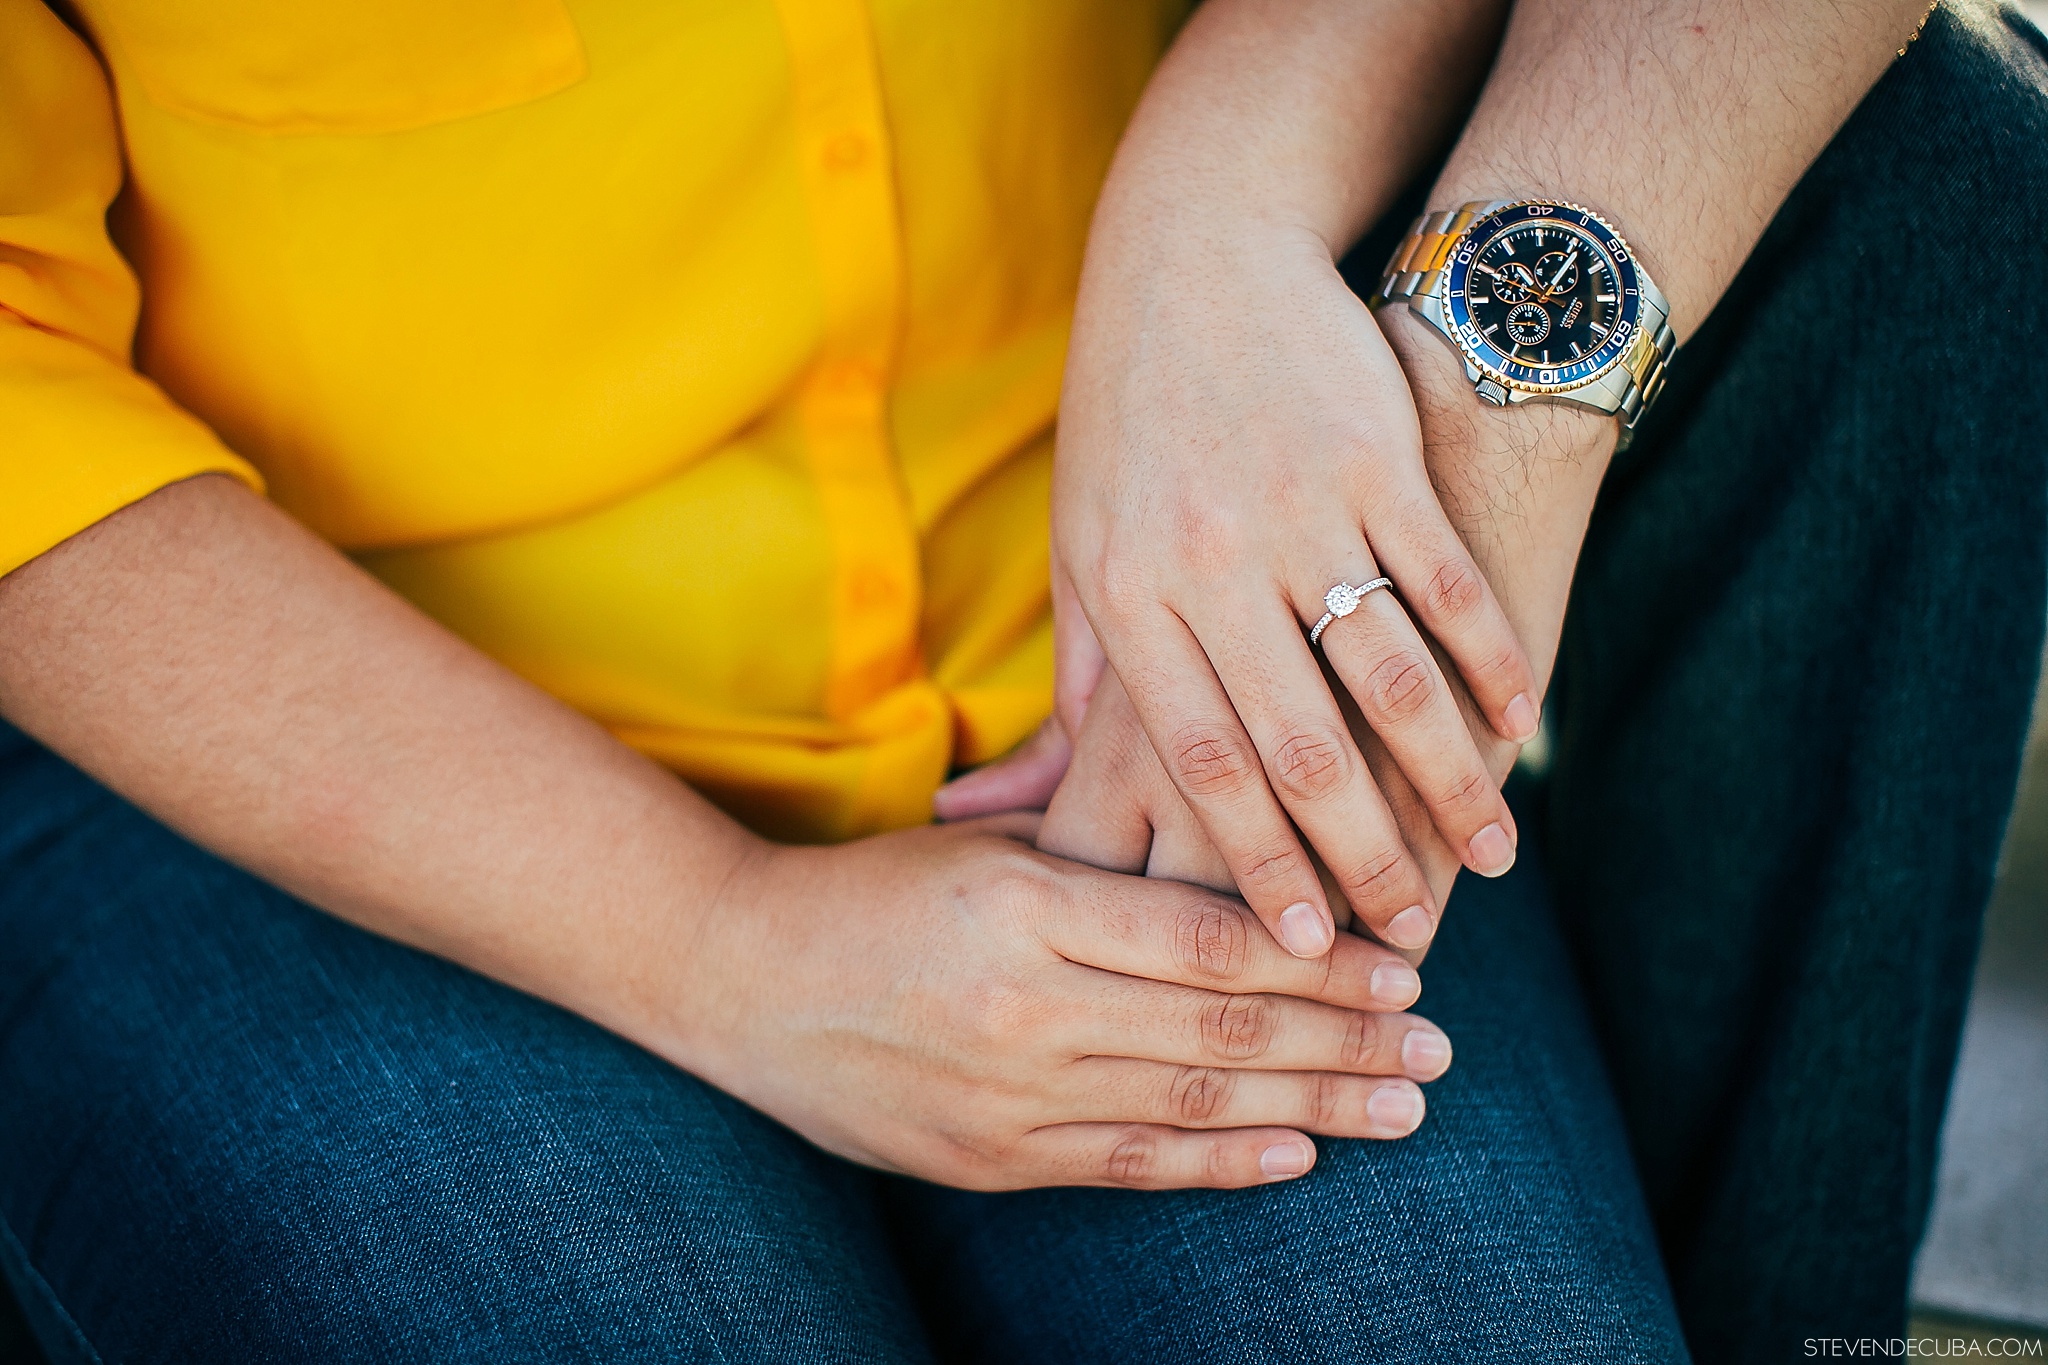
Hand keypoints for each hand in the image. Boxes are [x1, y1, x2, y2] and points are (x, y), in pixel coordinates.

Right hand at [668, 818, 1451, 1190]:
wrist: (736, 977)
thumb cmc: (874, 891)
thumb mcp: (987, 846)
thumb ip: (1105, 861)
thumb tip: (1246, 871)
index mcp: (1030, 902)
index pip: (1212, 939)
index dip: (1321, 959)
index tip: (1405, 964)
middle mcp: (1026, 1002)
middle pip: (1224, 1031)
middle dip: (1348, 1041)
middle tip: (1443, 1047)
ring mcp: (1006, 1092)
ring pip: (1193, 1107)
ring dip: (1315, 1109)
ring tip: (1405, 1108)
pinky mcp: (986, 1157)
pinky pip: (1126, 1165)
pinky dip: (1219, 1165)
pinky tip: (1297, 1156)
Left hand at [1054, 216, 1539, 960]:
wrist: (1199, 251)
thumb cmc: (1129, 415)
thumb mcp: (1080, 540)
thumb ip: (1078, 677)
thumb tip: (1034, 807)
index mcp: (1130, 596)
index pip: (1198, 763)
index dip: (1255, 863)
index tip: (1302, 945)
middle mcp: (1213, 563)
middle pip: (1300, 743)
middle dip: (1360, 857)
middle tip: (1403, 944)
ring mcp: (1300, 510)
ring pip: (1388, 678)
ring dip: (1449, 782)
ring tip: (1489, 860)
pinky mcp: (1375, 461)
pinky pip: (1444, 585)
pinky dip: (1490, 663)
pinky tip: (1520, 732)